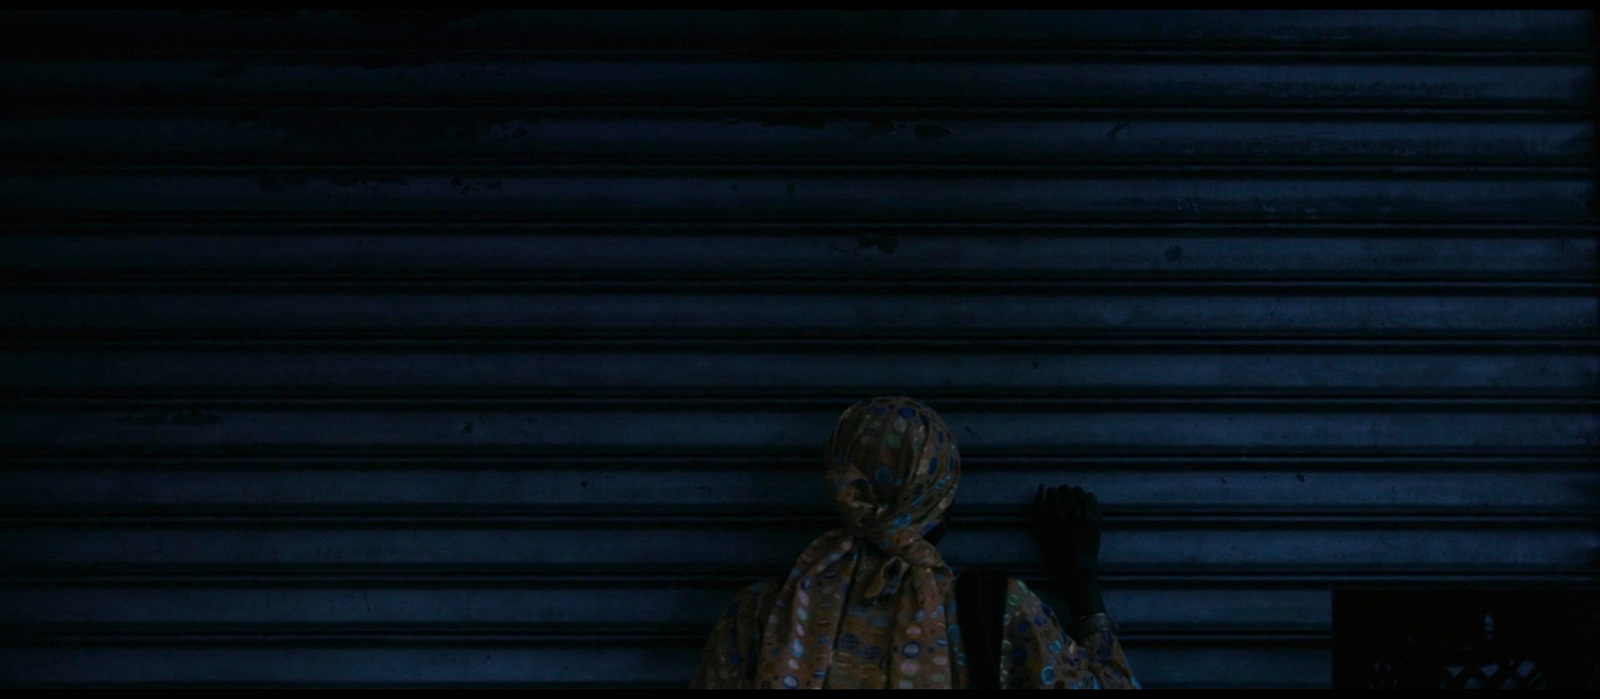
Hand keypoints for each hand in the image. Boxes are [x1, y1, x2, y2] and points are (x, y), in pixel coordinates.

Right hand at [1031, 484, 1105, 615]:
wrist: (1077, 569)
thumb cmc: (1055, 553)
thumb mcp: (1040, 531)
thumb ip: (1038, 508)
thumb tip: (1042, 486)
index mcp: (1054, 517)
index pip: (1052, 492)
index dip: (1050, 496)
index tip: (1051, 503)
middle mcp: (1070, 514)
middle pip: (1065, 488)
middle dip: (1061, 494)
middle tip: (1062, 504)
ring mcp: (1085, 516)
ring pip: (1078, 491)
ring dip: (1074, 494)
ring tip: (1072, 504)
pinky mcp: (1096, 520)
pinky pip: (1091, 498)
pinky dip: (1086, 499)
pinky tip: (1082, 507)